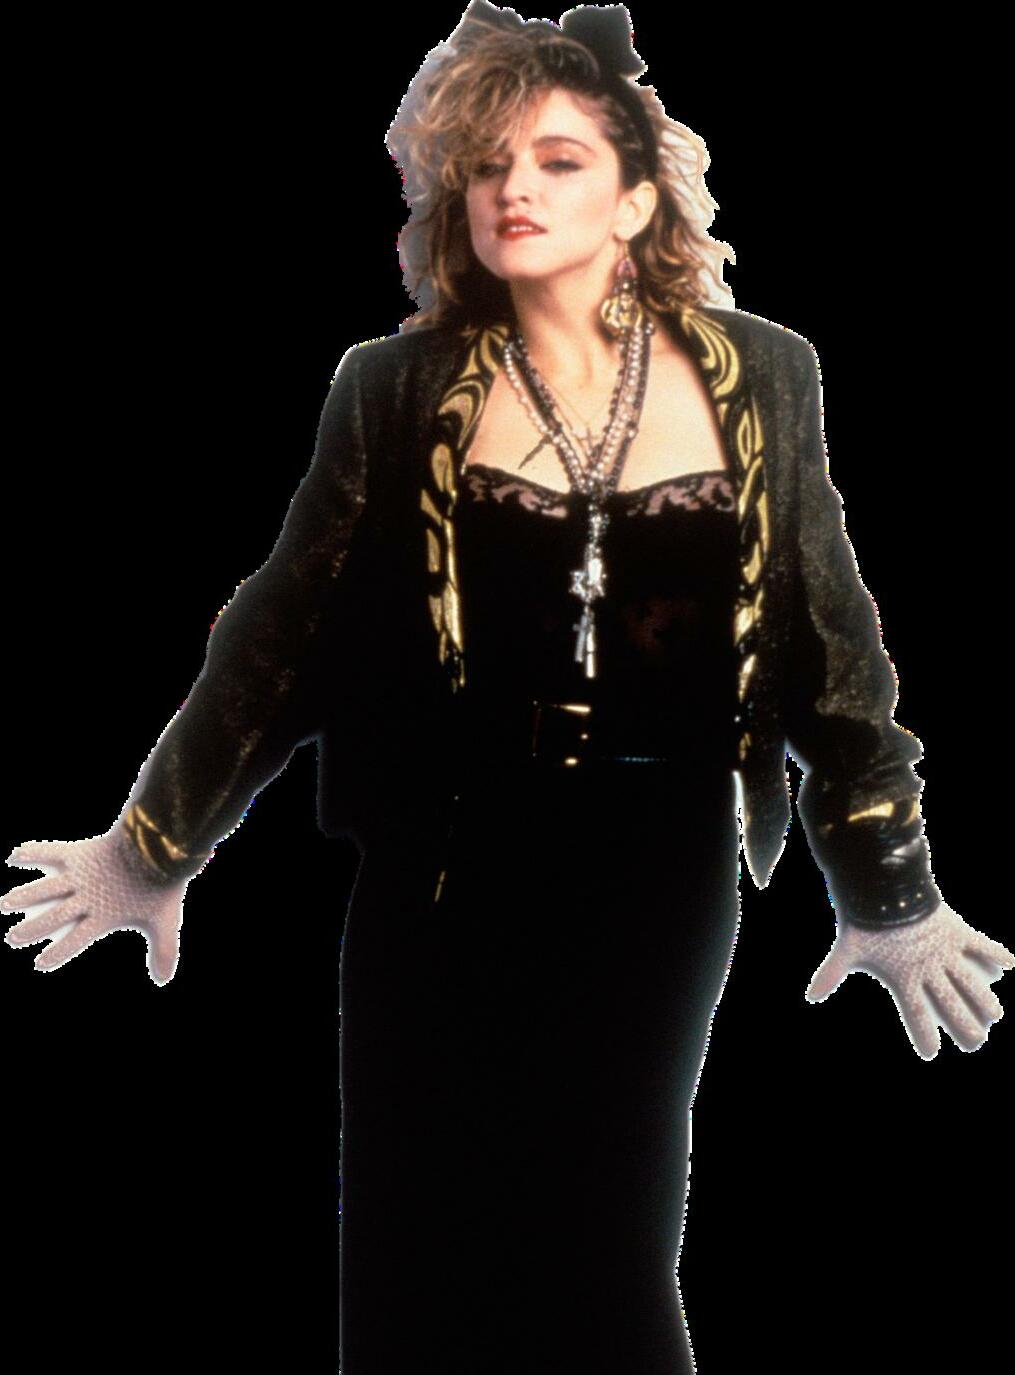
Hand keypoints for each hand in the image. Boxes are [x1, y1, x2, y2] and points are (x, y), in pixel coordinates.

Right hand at [2, 823, 189, 985]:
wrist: (156, 848)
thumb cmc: (162, 884)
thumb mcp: (165, 920)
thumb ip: (164, 950)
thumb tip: (164, 980)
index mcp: (103, 916)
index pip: (74, 940)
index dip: (57, 953)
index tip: (40, 964)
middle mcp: (85, 898)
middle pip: (53, 917)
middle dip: (32, 929)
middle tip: (13, 937)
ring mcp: (80, 875)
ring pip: (46, 889)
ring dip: (24, 896)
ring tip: (5, 903)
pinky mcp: (80, 853)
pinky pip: (51, 852)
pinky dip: (34, 852)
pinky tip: (16, 854)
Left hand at [805, 901, 1014, 1059]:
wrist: (886, 887)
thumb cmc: (866, 919)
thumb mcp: (848, 948)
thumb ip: (831, 973)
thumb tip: (810, 996)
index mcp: (905, 977)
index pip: (917, 1013)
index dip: (924, 1034)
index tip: (932, 1053)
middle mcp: (930, 969)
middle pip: (951, 1004)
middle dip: (965, 1025)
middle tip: (977, 1042)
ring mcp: (946, 951)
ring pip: (970, 981)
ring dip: (984, 999)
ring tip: (995, 1015)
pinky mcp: (956, 930)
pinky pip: (981, 944)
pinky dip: (995, 952)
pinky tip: (1009, 963)